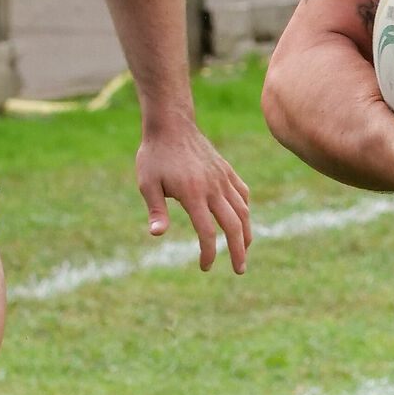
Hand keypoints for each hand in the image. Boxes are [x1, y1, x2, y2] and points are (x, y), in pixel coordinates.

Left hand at [137, 119, 251, 272]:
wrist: (171, 124)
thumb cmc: (155, 155)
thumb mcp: (147, 183)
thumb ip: (156, 210)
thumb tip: (157, 234)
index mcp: (193, 194)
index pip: (207, 232)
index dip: (208, 253)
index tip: (205, 266)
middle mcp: (213, 188)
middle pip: (233, 226)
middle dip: (238, 251)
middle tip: (239, 270)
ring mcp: (223, 178)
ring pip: (243, 211)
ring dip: (246, 233)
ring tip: (244, 250)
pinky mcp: (226, 170)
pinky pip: (243, 193)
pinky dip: (245, 210)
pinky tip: (243, 221)